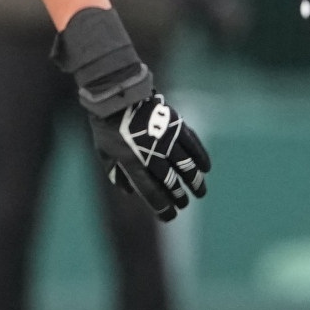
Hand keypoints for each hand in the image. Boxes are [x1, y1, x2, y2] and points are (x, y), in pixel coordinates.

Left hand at [52, 7, 208, 220]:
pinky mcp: (175, 125)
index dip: (162, 206)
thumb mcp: (103, 151)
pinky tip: (206, 168)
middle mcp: (150, 152)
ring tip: (200, 191)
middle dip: (179, 195)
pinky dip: (201, 158)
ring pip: (186, 165)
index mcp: (131, 161)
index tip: (170, 215)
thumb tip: (130, 192)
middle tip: (185, 203)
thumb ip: (116, 172)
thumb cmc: (106, 125)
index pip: (150, 190)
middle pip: (170, 181)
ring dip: (195, 180)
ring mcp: (164, 138)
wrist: (117, 94)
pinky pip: (192, 145)